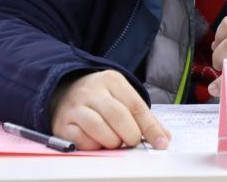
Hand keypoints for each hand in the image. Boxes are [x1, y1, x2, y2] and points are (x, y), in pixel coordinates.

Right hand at [50, 70, 170, 149]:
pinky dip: (94, 146)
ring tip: (113, 141)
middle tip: (131, 141)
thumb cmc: (99, 98)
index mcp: (112, 80)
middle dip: (130, 136)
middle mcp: (92, 90)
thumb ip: (143, 117)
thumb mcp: (121, 97)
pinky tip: (96, 141)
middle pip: (119, 117)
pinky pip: (83, 141)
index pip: (136, 106)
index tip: (161, 144)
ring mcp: (75, 106)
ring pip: (100, 129)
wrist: (63, 91)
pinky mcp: (62, 123)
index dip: (151, 127)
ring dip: (112, 142)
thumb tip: (164, 138)